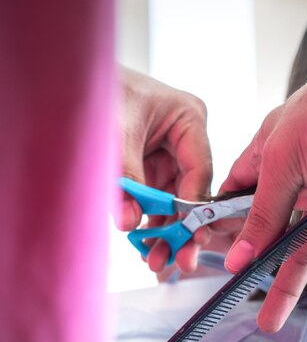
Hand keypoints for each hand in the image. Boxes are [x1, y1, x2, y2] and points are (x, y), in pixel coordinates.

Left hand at [116, 67, 212, 272]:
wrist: (70, 81)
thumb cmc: (97, 92)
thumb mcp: (115, 136)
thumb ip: (126, 180)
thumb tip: (130, 221)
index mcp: (188, 117)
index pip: (200, 169)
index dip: (192, 206)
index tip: (185, 235)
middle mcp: (183, 137)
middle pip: (190, 190)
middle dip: (182, 227)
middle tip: (179, 259)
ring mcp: (167, 153)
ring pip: (173, 200)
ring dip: (165, 231)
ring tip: (157, 260)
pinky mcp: (150, 166)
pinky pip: (155, 198)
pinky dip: (149, 221)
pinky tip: (146, 246)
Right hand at [222, 31, 306, 331]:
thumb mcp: (283, 163)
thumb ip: (260, 216)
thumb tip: (236, 258)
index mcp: (265, 166)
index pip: (235, 208)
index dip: (226, 236)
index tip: (217, 263)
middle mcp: (295, 187)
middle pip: (274, 242)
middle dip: (270, 281)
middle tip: (264, 318)